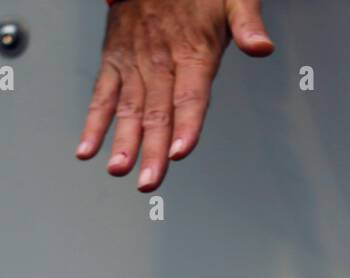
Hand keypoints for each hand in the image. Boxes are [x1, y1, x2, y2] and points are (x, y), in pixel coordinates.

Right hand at [76, 0, 273, 191]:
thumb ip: (248, 23)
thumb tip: (263, 47)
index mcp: (193, 50)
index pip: (190, 95)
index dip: (186, 124)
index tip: (179, 151)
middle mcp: (160, 60)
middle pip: (158, 111)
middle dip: (152, 149)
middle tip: (149, 181)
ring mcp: (134, 62)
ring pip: (129, 108)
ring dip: (122, 142)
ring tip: (119, 170)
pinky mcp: (114, 60)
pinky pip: (102, 94)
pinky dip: (94, 122)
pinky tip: (87, 150)